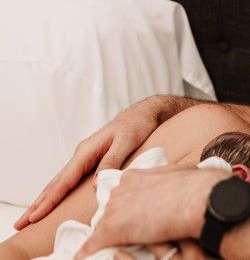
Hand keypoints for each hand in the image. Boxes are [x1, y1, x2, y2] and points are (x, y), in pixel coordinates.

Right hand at [14, 98, 162, 229]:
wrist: (142, 114)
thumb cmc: (136, 126)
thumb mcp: (127, 142)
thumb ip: (112, 160)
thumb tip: (96, 182)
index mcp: (87, 150)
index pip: (65, 180)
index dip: (51, 199)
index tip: (37, 215)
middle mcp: (81, 154)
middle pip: (56, 182)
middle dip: (38, 203)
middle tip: (22, 222)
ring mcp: (84, 156)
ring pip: (60, 180)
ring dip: (44, 198)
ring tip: (31, 215)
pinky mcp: (90, 159)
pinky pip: (68, 178)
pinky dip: (57, 190)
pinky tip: (51, 198)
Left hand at [76, 165, 227, 258]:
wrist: (198, 199)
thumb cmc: (197, 186)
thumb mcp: (184, 171)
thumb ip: (176, 172)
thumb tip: (189, 170)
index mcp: (134, 177)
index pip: (122, 193)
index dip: (129, 206)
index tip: (135, 214)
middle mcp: (119, 190)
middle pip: (110, 209)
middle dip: (118, 221)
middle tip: (131, 232)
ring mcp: (113, 209)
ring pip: (102, 227)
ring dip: (107, 238)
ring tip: (110, 247)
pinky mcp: (111, 229)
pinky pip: (91, 245)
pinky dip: (87, 253)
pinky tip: (82, 258)